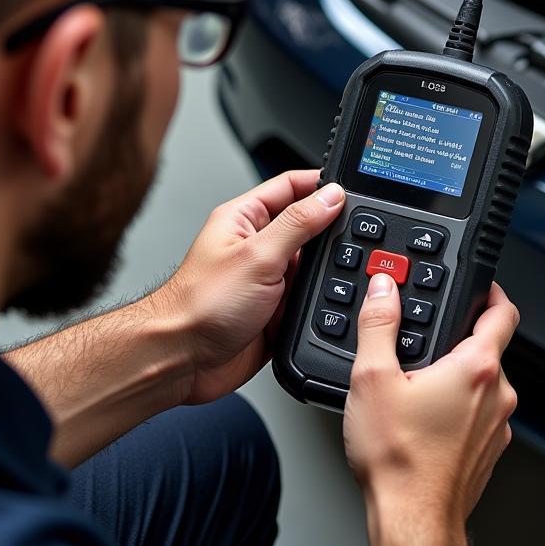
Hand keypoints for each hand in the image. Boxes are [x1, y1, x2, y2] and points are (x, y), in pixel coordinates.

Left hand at [157, 170, 344, 403]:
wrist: (183, 361)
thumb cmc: (199, 305)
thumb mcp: (257, 255)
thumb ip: (298, 224)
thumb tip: (331, 196)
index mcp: (245, 218)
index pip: (291, 186)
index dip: (322, 184)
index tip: (353, 189)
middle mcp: (258, 245)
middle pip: (308, 224)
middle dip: (333, 229)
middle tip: (360, 233)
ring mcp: (269, 277)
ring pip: (314, 263)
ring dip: (329, 268)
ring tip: (346, 270)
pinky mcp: (278, 308)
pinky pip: (312, 296)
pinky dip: (324, 299)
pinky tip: (333, 299)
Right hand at [343, 274, 518, 531]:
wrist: (411, 521)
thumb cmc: (398, 459)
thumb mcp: (372, 378)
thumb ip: (378, 324)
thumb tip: (384, 289)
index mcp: (477, 368)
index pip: (503, 312)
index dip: (491, 291)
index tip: (479, 285)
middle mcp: (497, 394)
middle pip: (488, 349)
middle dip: (457, 342)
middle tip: (424, 344)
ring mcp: (497, 426)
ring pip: (482, 385)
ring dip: (456, 379)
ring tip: (416, 388)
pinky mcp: (489, 451)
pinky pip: (479, 416)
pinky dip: (458, 411)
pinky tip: (424, 422)